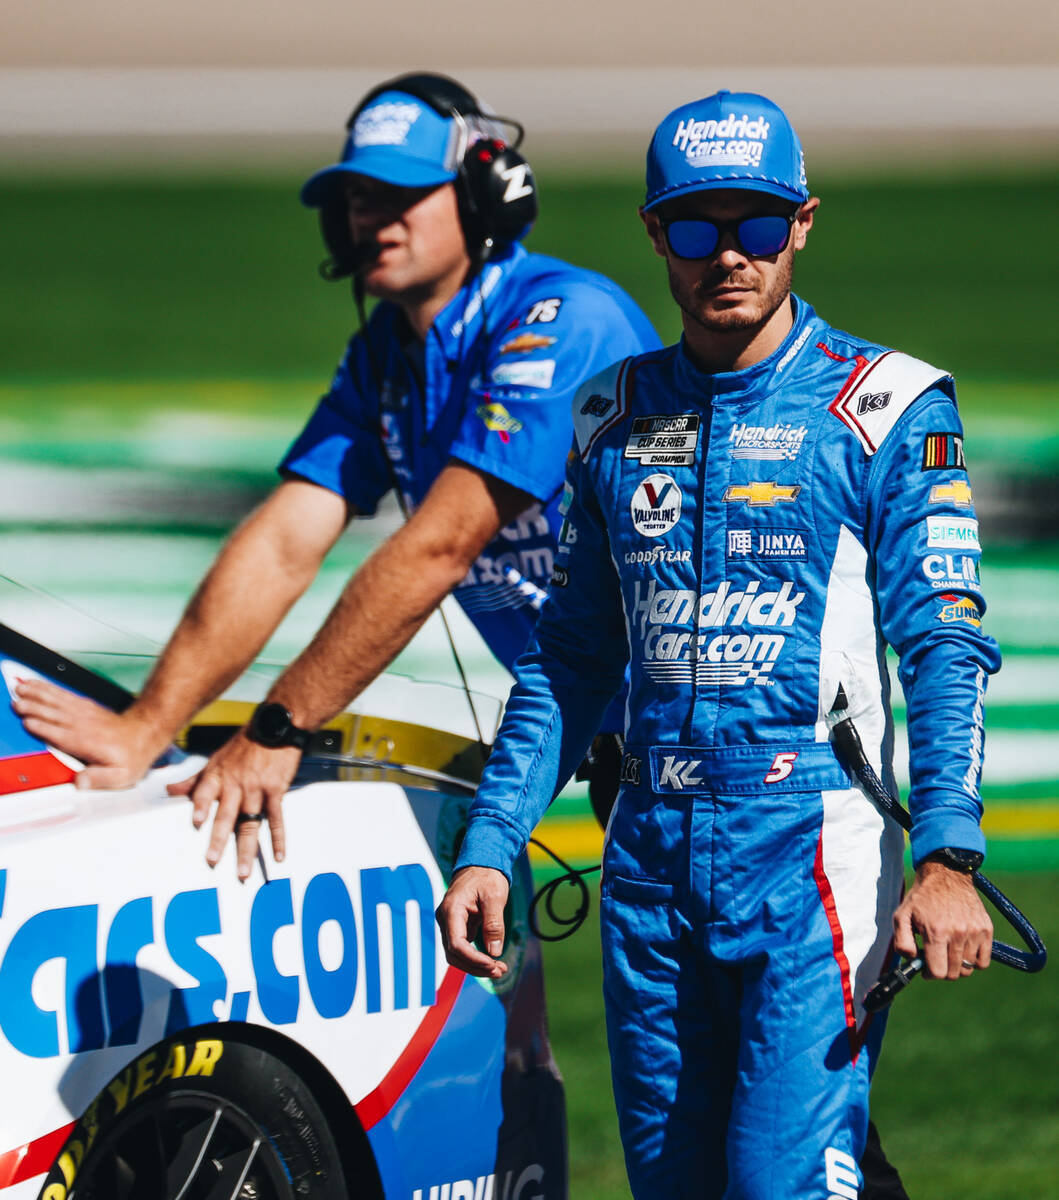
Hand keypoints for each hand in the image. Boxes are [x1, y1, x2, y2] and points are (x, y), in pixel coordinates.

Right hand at [12, 677, 163, 788]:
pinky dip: (48, 688)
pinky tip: (37, 684)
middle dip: (34, 707)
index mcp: (86, 742)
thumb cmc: (132, 755)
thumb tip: (80, 782)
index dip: (44, 728)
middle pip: (53, 714)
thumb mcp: (120, 776)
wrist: (146, 732)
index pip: (60, 734)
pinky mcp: (85, 706)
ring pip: (56, 701)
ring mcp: (83, 713)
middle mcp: (82, 724)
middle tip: (16, 702)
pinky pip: (63, 695)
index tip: (27, 722)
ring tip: (21, 687)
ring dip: (37, 693)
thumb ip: (98, 779)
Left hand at [167, 730, 299, 879]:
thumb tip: (169, 790)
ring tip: (243, 871)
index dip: (201, 806)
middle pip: (226, 816)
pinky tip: (277, 855)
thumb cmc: (244, 744)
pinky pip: (276, 819)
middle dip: (219, 839)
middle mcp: (236, 785)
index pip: (205, 792)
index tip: (196, 822)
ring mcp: (257, 790)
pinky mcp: (276, 792)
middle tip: (213, 861)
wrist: (276, 728)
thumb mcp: (215, 759)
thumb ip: (194, 780)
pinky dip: (278, 839)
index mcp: (218, 776)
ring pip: (250, 824)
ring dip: (247, 849)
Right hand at [436, 866, 510, 979]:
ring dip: (476, 965)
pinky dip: (476, 957)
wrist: (481, 863)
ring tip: (499, 969)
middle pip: (454, 954)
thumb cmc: (487, 876)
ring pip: (457, 954)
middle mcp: (446, 919)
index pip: (456, 944)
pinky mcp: (458, 926)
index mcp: (451, 910)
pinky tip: (493, 961)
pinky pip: (463, 947)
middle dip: (476, 966)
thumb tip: (494, 952)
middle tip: (499, 971)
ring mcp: (450, 924)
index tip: (493, 964)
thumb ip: (493, 924)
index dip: (474, 959)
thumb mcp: (494, 897)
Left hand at [893, 860, 992, 979]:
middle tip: (936, 957)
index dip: (930, 974)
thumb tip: (911, 961)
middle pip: (954, 973)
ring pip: (968, 969)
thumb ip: (902, 942)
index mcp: (936, 932)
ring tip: (948, 950)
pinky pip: (983, 962)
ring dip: (957, 965)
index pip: (938, 972)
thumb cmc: (922, 898)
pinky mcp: (986, 929)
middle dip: (942, 970)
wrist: (946, 875)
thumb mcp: (902, 916)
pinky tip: (962, 949)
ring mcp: (975, 932)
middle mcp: (958, 933)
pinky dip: (974, 961)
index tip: (926, 968)